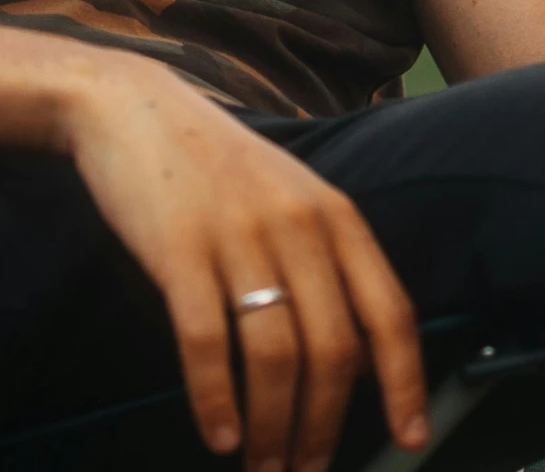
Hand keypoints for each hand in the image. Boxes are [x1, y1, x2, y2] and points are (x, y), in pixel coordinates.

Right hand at [64, 59, 428, 471]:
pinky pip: (206, 342)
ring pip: (275, 357)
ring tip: (264, 466)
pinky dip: (215, 399)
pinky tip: (219, 434)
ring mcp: (237, 236)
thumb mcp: (290, 197)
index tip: (411, 438)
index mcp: (335, 215)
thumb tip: (353, 360)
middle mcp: (297, 225)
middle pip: (333, 349)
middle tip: (306, 471)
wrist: (133, 109)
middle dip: (324, 426)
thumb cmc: (214, 166)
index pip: (389, 311)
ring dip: (273, 428)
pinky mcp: (178, 249)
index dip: (405, 382)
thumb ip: (326, 264)